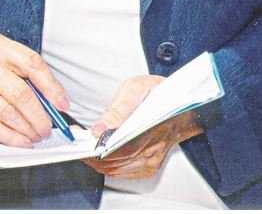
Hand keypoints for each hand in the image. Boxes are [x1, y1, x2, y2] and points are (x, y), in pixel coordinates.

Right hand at [0, 32, 69, 147]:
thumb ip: (18, 66)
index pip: (31, 63)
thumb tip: (49, 96)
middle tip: (49, 127)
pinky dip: (11, 138)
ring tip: (38, 136)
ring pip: (8, 114)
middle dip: (40, 116)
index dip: (51, 85)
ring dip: (27, 129)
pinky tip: (22, 142)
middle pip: (21, 94)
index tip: (62, 103)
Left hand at [82, 75, 203, 179]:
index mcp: (152, 129)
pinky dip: (108, 166)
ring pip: (117, 170)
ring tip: (86, 149)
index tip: (83, 142)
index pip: (119, 149)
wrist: (182, 103)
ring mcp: (152, 160)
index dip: (97, 149)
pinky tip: (101, 156)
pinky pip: (124, 173)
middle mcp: (154, 149)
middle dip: (92, 155)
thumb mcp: (137, 88)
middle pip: (115, 162)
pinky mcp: (151, 166)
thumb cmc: (161, 92)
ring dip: (98, 162)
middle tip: (79, 144)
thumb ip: (117, 109)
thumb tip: (99, 129)